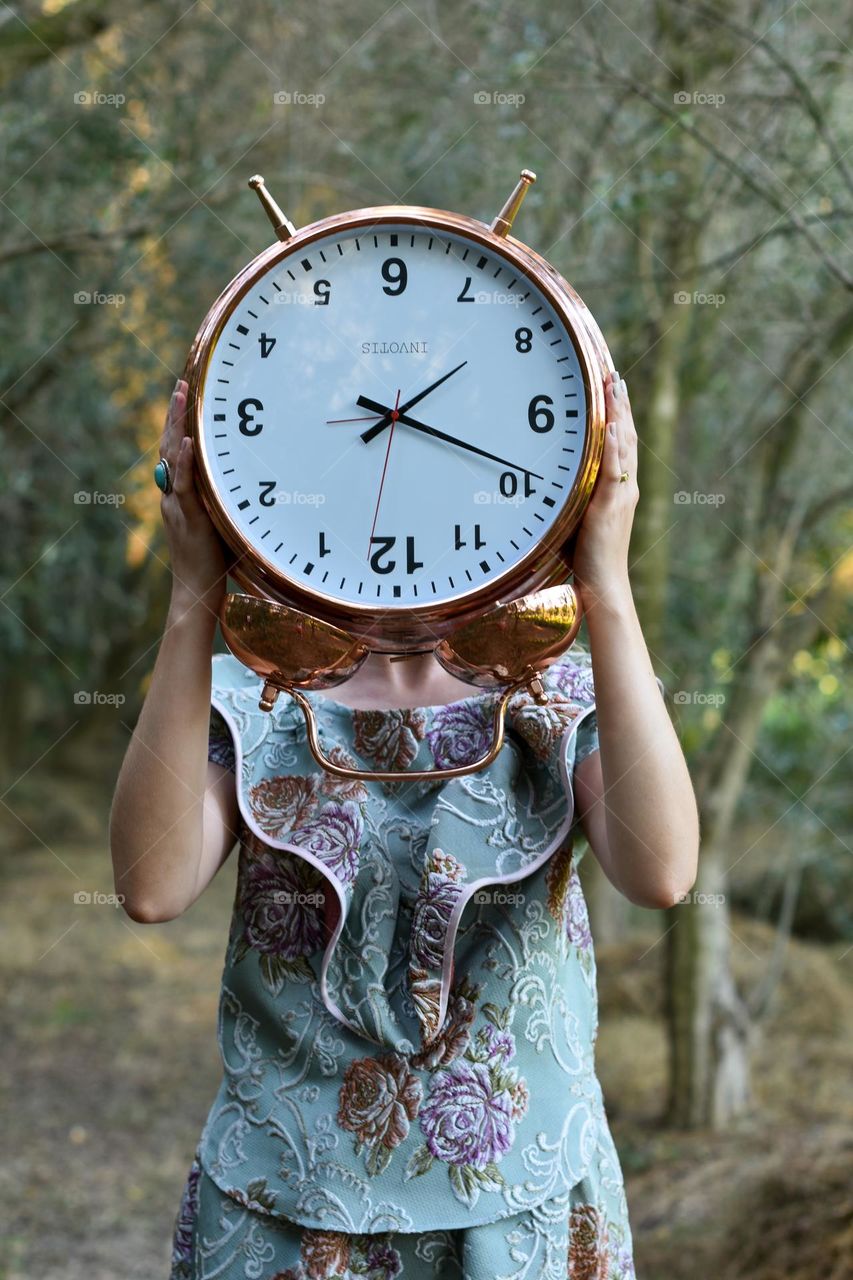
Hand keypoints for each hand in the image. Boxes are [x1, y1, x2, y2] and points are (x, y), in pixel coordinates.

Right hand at [158, 378, 226, 619]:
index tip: (186, 396)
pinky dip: (184, 462)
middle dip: (175, 413)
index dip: (178, 423)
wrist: (197, 593)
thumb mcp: (220, 523)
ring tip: (182, 395)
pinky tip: (187, 441)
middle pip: (168, 445)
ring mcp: (178, 505)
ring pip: (172, 458)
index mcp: (179, 496)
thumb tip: (246, 481)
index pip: (175, 451)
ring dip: (177, 424)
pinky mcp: (188, 518)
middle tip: (182, 383)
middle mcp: (172, 496)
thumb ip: (225, 501)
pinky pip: (183, 486)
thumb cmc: (213, 564)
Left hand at [571, 370, 638, 611]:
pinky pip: (615, 471)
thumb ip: (569, 495)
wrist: (602, 584)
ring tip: (615, 386)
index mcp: (618, 488)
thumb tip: (546, 479)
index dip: (617, 414)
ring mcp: (620, 495)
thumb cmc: (586, 557)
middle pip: (627, 436)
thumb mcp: (576, 517)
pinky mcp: (610, 506)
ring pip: (624, 446)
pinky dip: (615, 447)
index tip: (611, 387)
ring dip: (619, 414)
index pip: (621, 442)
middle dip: (620, 403)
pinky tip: (612, 427)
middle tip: (614, 374)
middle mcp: (624, 486)